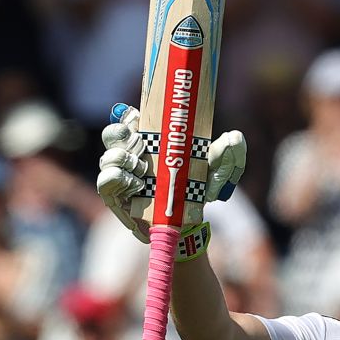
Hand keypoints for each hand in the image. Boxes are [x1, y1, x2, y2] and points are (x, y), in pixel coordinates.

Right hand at [96, 104, 246, 242]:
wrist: (190, 224)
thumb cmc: (198, 191)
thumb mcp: (216, 171)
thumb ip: (227, 154)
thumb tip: (234, 138)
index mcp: (150, 142)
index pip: (130, 121)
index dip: (128, 116)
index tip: (136, 116)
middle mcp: (132, 156)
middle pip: (113, 135)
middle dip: (120, 134)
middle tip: (138, 141)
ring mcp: (122, 177)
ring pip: (108, 158)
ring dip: (121, 159)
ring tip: (141, 168)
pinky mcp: (116, 198)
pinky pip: (105, 184)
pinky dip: (115, 179)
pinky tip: (134, 183)